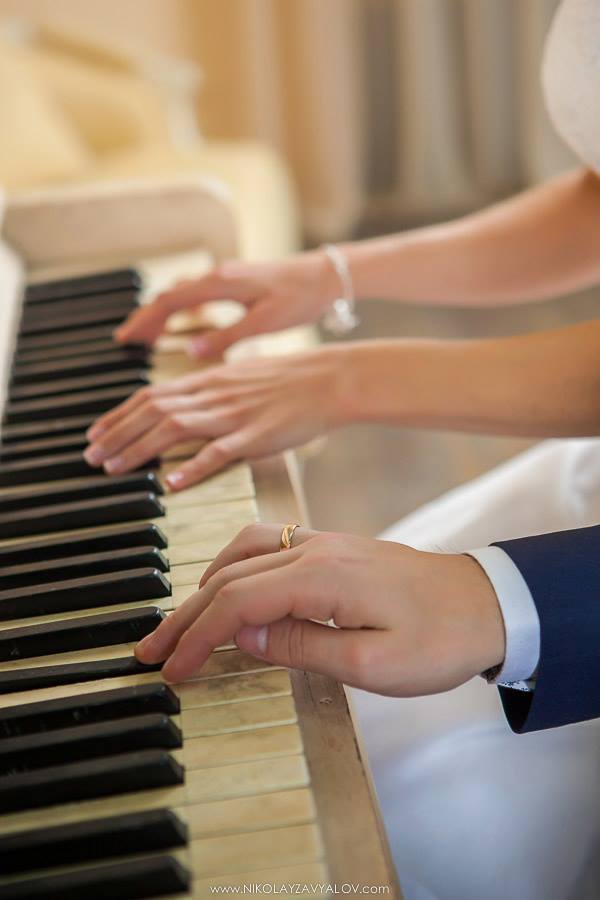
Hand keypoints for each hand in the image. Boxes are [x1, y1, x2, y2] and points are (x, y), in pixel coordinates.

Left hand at [84, 346, 354, 488]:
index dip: (119, 414)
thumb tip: (190, 401)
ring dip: (138, 448)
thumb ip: (214, 388)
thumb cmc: (292, 380)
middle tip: (91, 456)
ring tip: (113, 467)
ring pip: (174, 429)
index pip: (152, 394)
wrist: (330, 379)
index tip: (97, 433)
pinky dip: (190, 468)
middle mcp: (214, 394)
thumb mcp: (244, 375)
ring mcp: (233, 414)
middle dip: (116, 433)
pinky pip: (217, 452)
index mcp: (210, 379)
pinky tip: (169, 483)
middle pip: (153, 411)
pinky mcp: (255, 436)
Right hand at [114, 252, 340, 357]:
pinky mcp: (235, 281)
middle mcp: (217, 275)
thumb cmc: (300, 298)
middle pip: (169, 296)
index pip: (169, 301)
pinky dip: (180, 307)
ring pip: (181, 293)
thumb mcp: (263, 324)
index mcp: (220, 283)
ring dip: (161, 312)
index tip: (125, 339)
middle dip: (145, 319)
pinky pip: (196, 292)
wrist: (327, 275)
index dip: (144, 321)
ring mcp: (225, 276)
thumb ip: (226, 338)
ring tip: (147, 334)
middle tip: (127, 341)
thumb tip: (192, 352)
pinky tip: (181, 322)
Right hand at [135, 524, 504, 694]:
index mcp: (321, 577)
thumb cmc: (439, 639)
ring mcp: (323, 543)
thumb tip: (244, 635)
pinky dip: (234, 568)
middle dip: (186, 615)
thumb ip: (301, 646)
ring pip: (242, 553)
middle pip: (228, 575)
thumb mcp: (371, 662)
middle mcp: (314, 549)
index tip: (172, 670)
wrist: (488, 604)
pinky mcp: (333, 549)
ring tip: (182, 622)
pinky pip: (266, 546)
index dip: (198, 637)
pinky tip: (228, 589)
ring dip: (205, 585)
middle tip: (153, 649)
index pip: (237, 601)